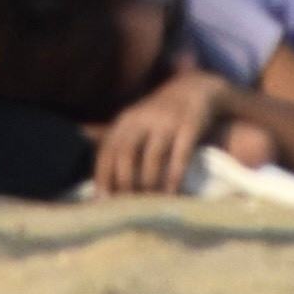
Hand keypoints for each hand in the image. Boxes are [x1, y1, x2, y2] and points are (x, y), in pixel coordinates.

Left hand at [88, 71, 232, 195]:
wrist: (194, 88)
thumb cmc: (159, 116)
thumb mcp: (135, 124)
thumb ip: (118, 146)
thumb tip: (99, 183)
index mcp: (125, 121)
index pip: (107, 150)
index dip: (103, 175)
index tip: (103, 200)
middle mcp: (142, 119)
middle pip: (126, 153)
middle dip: (124, 181)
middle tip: (128, 204)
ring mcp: (166, 122)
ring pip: (152, 156)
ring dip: (149, 182)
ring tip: (149, 203)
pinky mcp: (189, 126)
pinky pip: (180, 155)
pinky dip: (174, 176)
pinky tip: (172, 193)